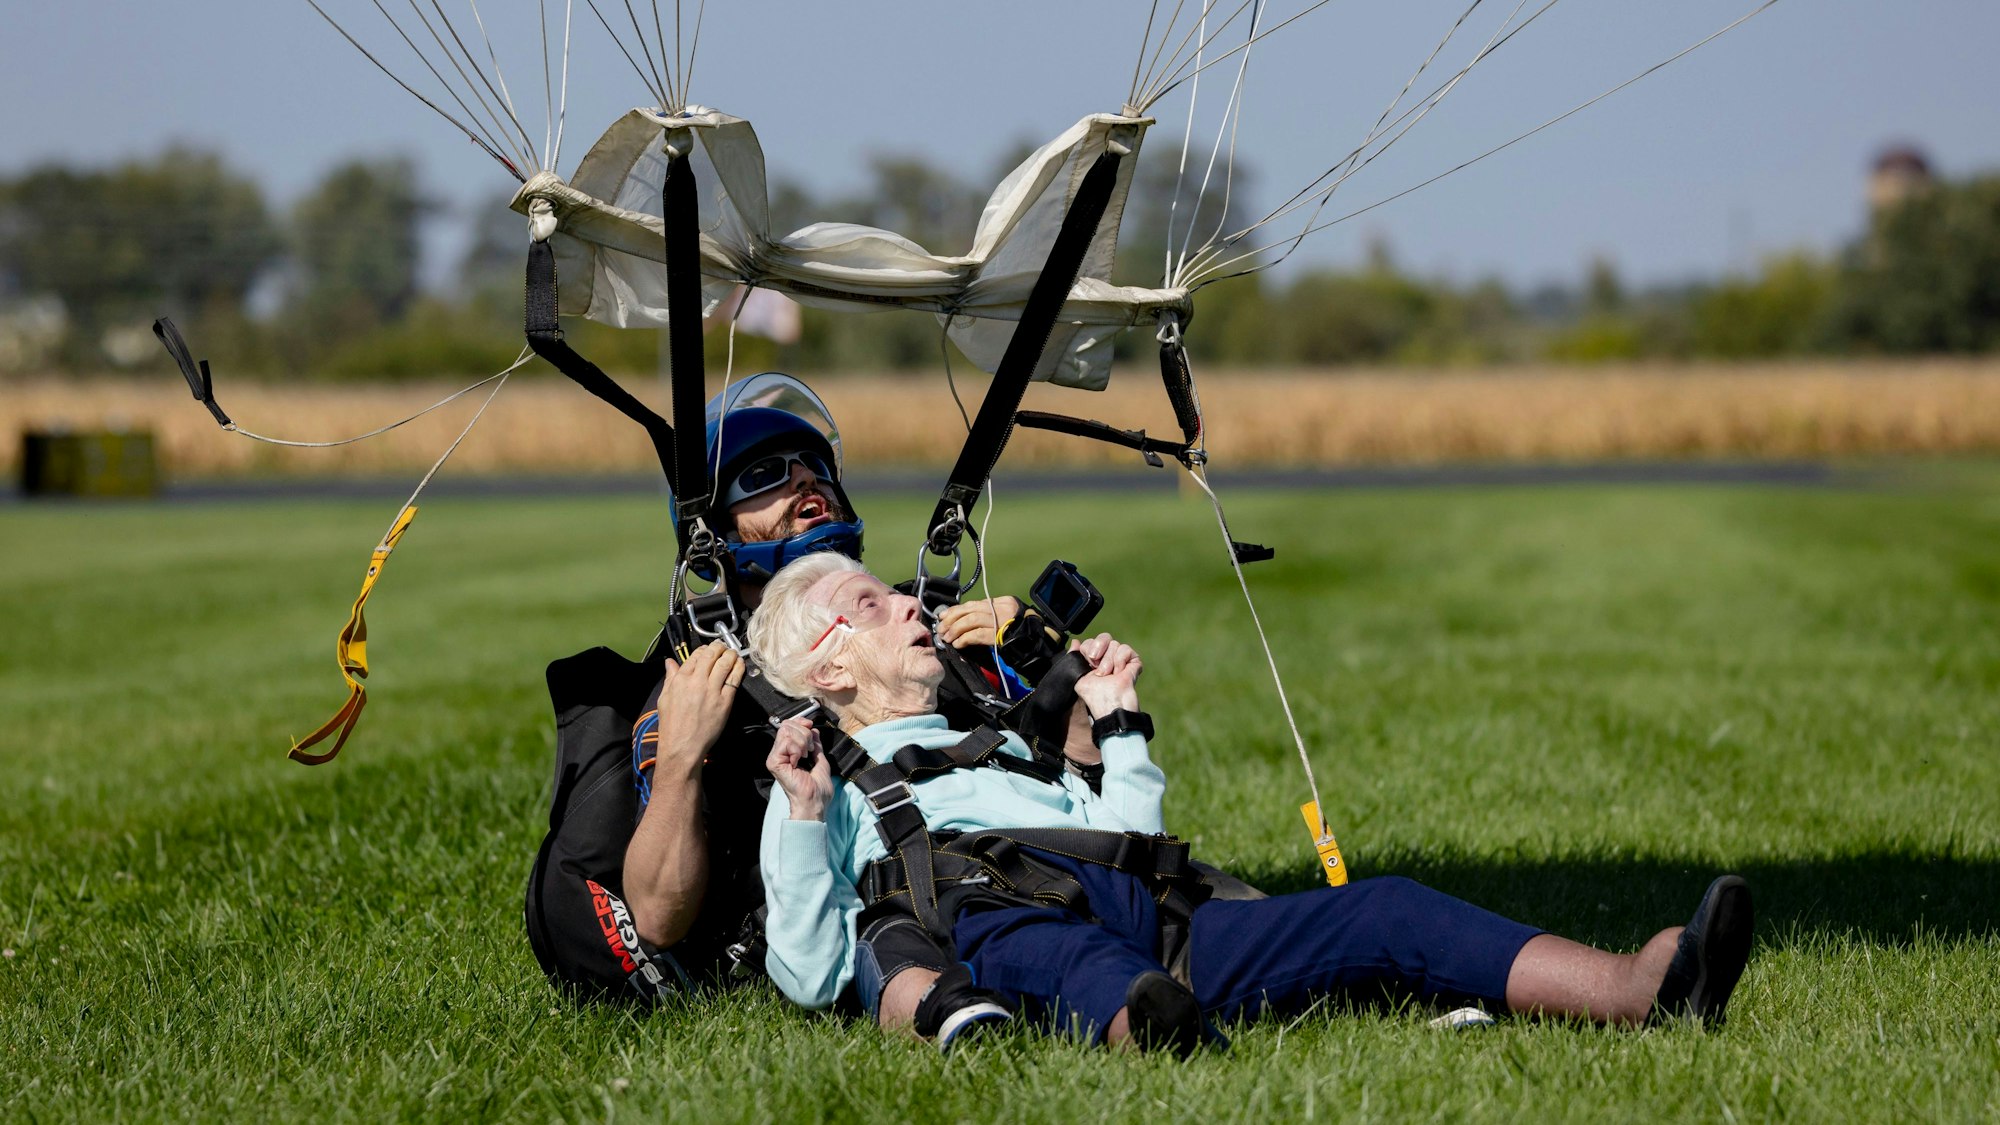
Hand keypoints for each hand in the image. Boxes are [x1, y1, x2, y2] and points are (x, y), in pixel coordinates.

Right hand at [654, 643, 744, 774]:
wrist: (682, 746)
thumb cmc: (672, 726)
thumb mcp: (665, 698)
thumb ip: (670, 677)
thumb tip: (670, 662)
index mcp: (681, 680)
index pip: (695, 655)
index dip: (705, 649)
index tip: (709, 650)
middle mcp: (696, 682)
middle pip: (712, 655)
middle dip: (719, 647)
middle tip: (723, 647)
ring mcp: (712, 691)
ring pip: (725, 663)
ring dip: (731, 654)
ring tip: (733, 652)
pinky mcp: (724, 701)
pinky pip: (734, 679)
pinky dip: (739, 668)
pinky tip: (740, 664)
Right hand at [765, 717, 832, 819]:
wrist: (814, 802)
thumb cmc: (818, 790)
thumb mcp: (820, 760)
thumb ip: (816, 745)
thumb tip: (814, 730)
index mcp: (788, 753)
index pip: (789, 726)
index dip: (801, 723)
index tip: (811, 729)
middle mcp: (780, 754)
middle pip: (787, 725)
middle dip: (804, 734)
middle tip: (809, 751)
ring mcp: (775, 757)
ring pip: (787, 731)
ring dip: (802, 742)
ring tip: (804, 756)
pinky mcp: (774, 762)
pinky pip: (786, 742)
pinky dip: (797, 749)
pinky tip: (798, 760)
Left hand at [936, 596, 1021, 649]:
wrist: (1039, 644)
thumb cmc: (1021, 633)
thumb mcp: (1006, 618)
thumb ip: (989, 616)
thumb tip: (964, 620)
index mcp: (1002, 602)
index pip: (974, 603)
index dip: (956, 610)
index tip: (944, 616)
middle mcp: (1002, 608)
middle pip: (970, 609)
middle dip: (952, 618)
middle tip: (941, 628)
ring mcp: (1001, 621)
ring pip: (971, 620)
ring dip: (955, 629)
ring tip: (947, 637)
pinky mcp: (999, 635)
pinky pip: (976, 635)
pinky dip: (964, 639)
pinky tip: (958, 644)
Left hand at [1070, 632, 1140, 718]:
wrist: (1110, 704)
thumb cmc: (1094, 695)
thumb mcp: (1078, 676)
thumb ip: (1074, 657)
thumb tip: (1075, 641)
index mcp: (1094, 660)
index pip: (1091, 641)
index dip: (1088, 650)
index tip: (1089, 664)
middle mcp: (1108, 657)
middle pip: (1104, 637)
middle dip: (1098, 649)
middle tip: (1097, 666)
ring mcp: (1121, 659)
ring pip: (1114, 644)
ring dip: (1108, 661)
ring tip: (1108, 675)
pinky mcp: (1133, 661)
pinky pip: (1125, 649)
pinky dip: (1120, 660)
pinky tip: (1119, 672)